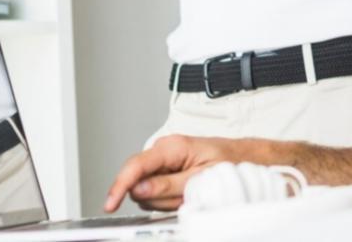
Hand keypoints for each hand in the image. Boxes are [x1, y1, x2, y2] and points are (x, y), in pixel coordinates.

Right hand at [105, 134, 260, 211]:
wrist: (241, 157)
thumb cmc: (227, 161)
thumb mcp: (200, 177)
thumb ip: (167, 185)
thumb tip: (139, 189)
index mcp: (172, 147)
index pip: (136, 166)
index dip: (120, 186)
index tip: (111, 204)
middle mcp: (163, 150)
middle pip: (139, 183)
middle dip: (158, 198)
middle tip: (184, 196)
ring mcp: (162, 160)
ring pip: (146, 192)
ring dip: (165, 200)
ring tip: (188, 192)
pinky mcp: (164, 171)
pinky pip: (155, 192)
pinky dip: (168, 198)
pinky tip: (184, 192)